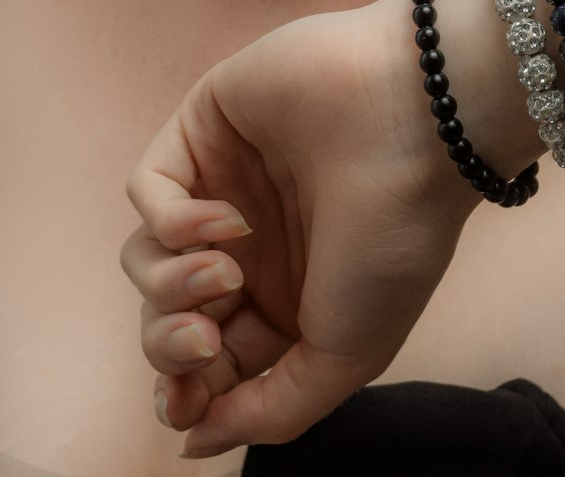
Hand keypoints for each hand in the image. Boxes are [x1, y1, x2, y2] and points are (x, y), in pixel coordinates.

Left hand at [119, 0, 480, 460]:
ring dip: (168, 283)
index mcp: (287, 300)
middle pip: (164, 314)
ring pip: (146, 257)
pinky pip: (149, 189)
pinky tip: (226, 222)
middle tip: (204, 339)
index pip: (204, 361)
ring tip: (223, 275)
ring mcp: (225, 182)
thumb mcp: (346, 354)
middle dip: (170, 343)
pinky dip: (171, 220)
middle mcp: (252, 245)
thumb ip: (271, 410)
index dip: (184, 390)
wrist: (418, 125)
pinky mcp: (205, 127)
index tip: (187, 402)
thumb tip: (194, 438)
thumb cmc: (394, 238)